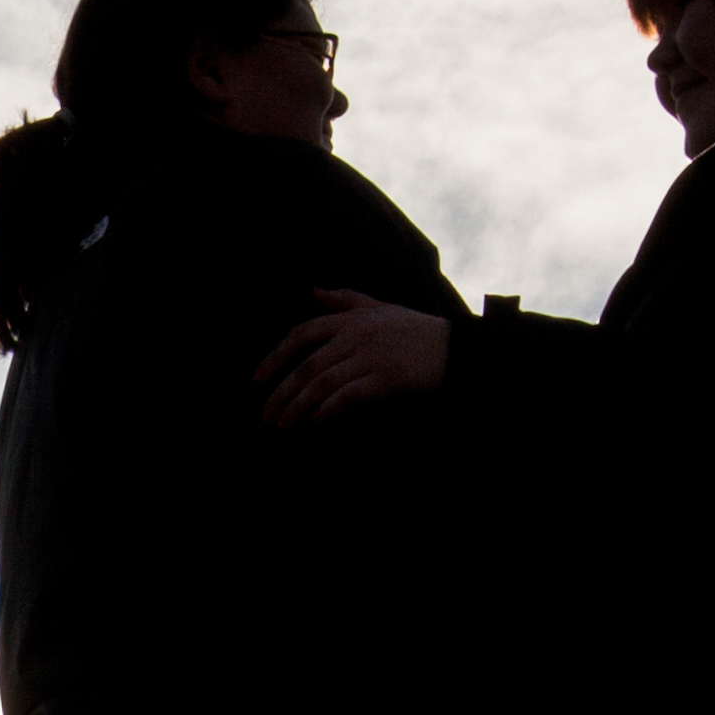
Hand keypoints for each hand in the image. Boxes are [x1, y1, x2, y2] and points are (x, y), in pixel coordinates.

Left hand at [260, 289, 450, 426]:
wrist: (457, 350)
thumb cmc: (416, 331)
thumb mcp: (381, 308)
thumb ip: (345, 300)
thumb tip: (313, 289)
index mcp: (351, 318)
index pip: (302, 333)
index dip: (275, 356)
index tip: (257, 378)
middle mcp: (357, 335)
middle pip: (308, 364)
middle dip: (282, 392)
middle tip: (265, 415)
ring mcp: (372, 356)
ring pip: (323, 383)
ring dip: (299, 407)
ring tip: (284, 426)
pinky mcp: (387, 379)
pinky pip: (349, 396)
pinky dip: (329, 410)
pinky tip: (316, 423)